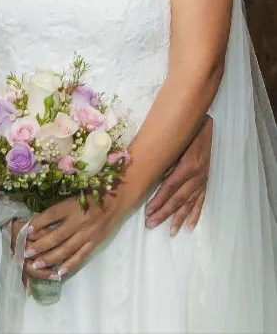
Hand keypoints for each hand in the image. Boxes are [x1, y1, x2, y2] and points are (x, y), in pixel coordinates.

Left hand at [23, 193, 123, 281]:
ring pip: (66, 249)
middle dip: (39, 245)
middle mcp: (79, 220)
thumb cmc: (93, 193)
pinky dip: (69, 265)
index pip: (51, 214)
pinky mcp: (95, 242)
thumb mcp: (75, 194)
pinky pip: (81, 256)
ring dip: (50, 258)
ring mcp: (88, 234)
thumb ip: (61, 206)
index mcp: (73, 205)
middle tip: (25, 253)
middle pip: (56, 236)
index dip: (38, 222)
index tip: (25, 230)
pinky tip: (58, 273)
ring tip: (36, 264)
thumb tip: (40, 218)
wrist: (117, 198)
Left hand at [145, 115, 212, 234]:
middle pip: (178, 199)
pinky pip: (201, 200)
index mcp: (188, 166)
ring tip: (170, 232)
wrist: (209, 125)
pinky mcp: (207, 181)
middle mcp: (197, 176)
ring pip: (189, 203)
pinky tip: (190, 226)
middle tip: (151, 225)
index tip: (147, 212)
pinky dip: (195, 214)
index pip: (170, 188)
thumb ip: (167, 161)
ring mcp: (203, 180)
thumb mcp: (176, 142)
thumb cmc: (189, 131)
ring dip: (179, 218)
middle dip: (164, 213)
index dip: (158, 201)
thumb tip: (153, 178)